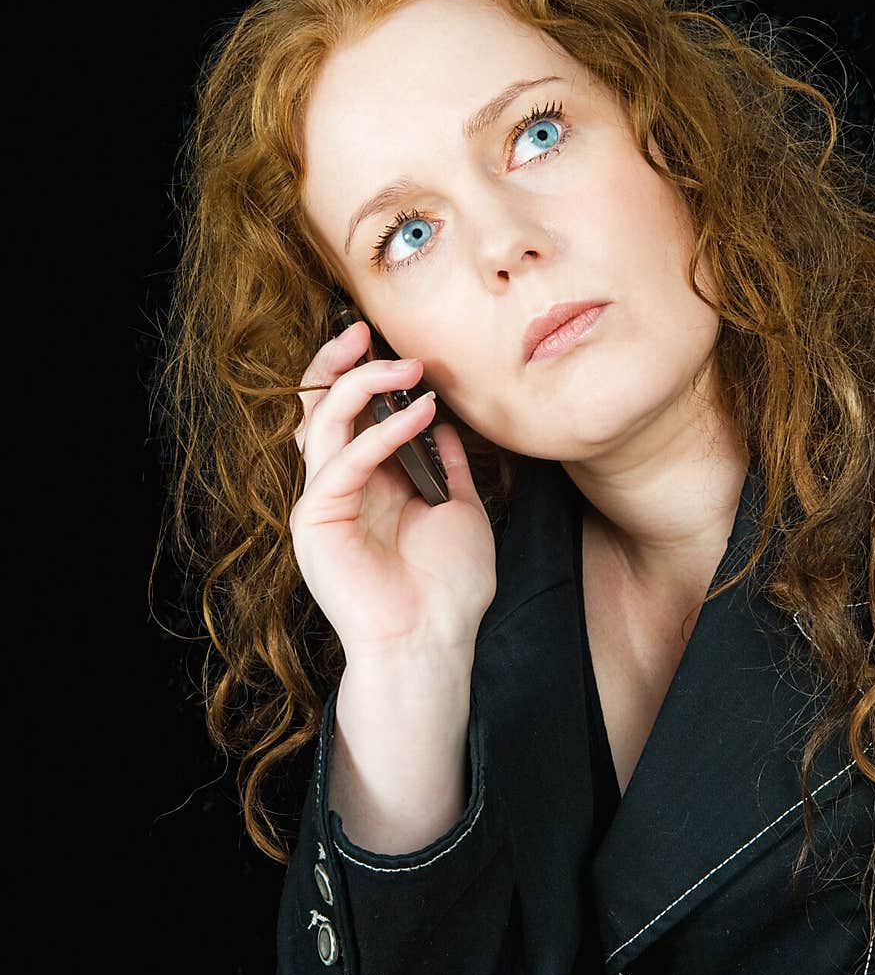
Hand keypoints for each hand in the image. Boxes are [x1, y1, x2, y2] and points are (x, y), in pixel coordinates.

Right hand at [290, 320, 497, 657]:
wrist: (432, 642)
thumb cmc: (447, 588)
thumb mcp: (458, 510)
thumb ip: (448, 465)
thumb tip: (446, 423)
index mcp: (365, 483)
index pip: (349, 413)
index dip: (364, 375)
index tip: (397, 347)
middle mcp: (337, 487)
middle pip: (318, 407)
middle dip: (338, 363)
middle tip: (367, 332)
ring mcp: (322, 502)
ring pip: (320, 422)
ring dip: (360, 385)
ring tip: (404, 367)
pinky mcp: (317, 519)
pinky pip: (343, 461)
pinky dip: (381, 433)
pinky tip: (419, 415)